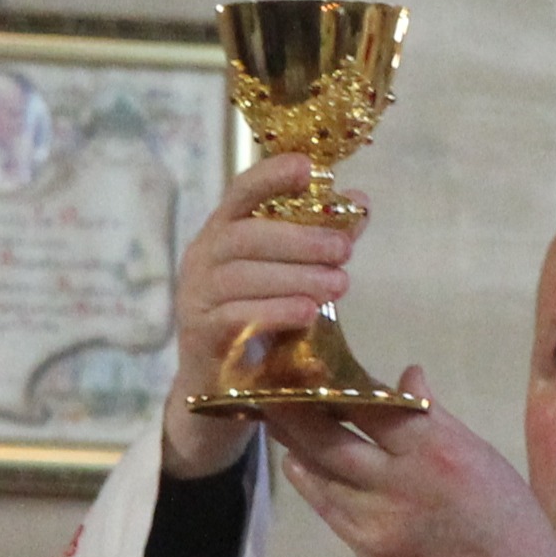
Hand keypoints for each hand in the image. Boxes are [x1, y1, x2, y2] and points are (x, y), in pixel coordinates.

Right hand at [165, 157, 350, 479]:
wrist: (222, 387)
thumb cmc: (260, 319)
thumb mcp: (292, 276)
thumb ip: (323, 240)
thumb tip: (360, 202)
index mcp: (224, 232)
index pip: (241, 192)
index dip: (271, 176)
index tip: (308, 168)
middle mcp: (202, 258)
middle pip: (244, 235)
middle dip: (299, 238)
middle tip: (345, 250)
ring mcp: (195, 297)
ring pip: (241, 275)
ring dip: (295, 277)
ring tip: (340, 284)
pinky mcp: (199, 336)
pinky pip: (234, 317)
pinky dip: (274, 312)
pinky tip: (309, 314)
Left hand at [265, 370, 555, 556]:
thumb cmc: (510, 521)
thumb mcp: (483, 457)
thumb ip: (437, 419)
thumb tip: (407, 377)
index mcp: (437, 450)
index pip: (374, 404)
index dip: (341, 383)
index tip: (320, 366)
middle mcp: (400, 481)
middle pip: (330, 438)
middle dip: (296, 410)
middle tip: (272, 387)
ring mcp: (378, 520)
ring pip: (320, 474)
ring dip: (294, 444)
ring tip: (275, 418)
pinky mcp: (368, 552)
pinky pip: (328, 509)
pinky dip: (310, 482)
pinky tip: (298, 464)